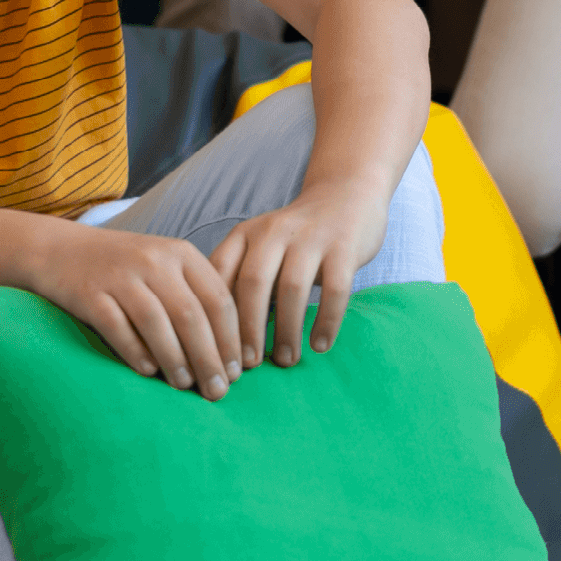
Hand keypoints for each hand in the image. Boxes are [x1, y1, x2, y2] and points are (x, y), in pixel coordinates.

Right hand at [32, 219, 242, 399]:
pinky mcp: (90, 293)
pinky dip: (135, 352)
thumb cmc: (126, 267)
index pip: (218, 298)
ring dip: (175, 359)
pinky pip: (117, 327)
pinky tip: (148, 373)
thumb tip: (227, 351)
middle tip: (218, 391)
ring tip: (186, 386)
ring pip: (157, 323)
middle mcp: (155, 260)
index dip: (231, 338)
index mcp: (181, 254)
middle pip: (192, 315)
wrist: (63, 251)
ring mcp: (121, 276)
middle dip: (209, 357)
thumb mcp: (166, 266)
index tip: (238, 371)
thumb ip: (195, 295)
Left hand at [209, 171, 394, 366]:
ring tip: (285, 360)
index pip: (220, 277)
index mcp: (246, 234)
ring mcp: (312, 236)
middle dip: (249, 330)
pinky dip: (326, 321)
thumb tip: (214, 339)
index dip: (215, 318)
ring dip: (286, 330)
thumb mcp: (259, 247)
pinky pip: (334, 289)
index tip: (216, 354)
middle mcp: (275, 231)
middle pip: (253, 283)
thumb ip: (238, 279)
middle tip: (249, 366)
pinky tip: (320, 344)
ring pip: (292, 288)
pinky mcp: (344, 246)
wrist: (346, 194)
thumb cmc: (295, 236)